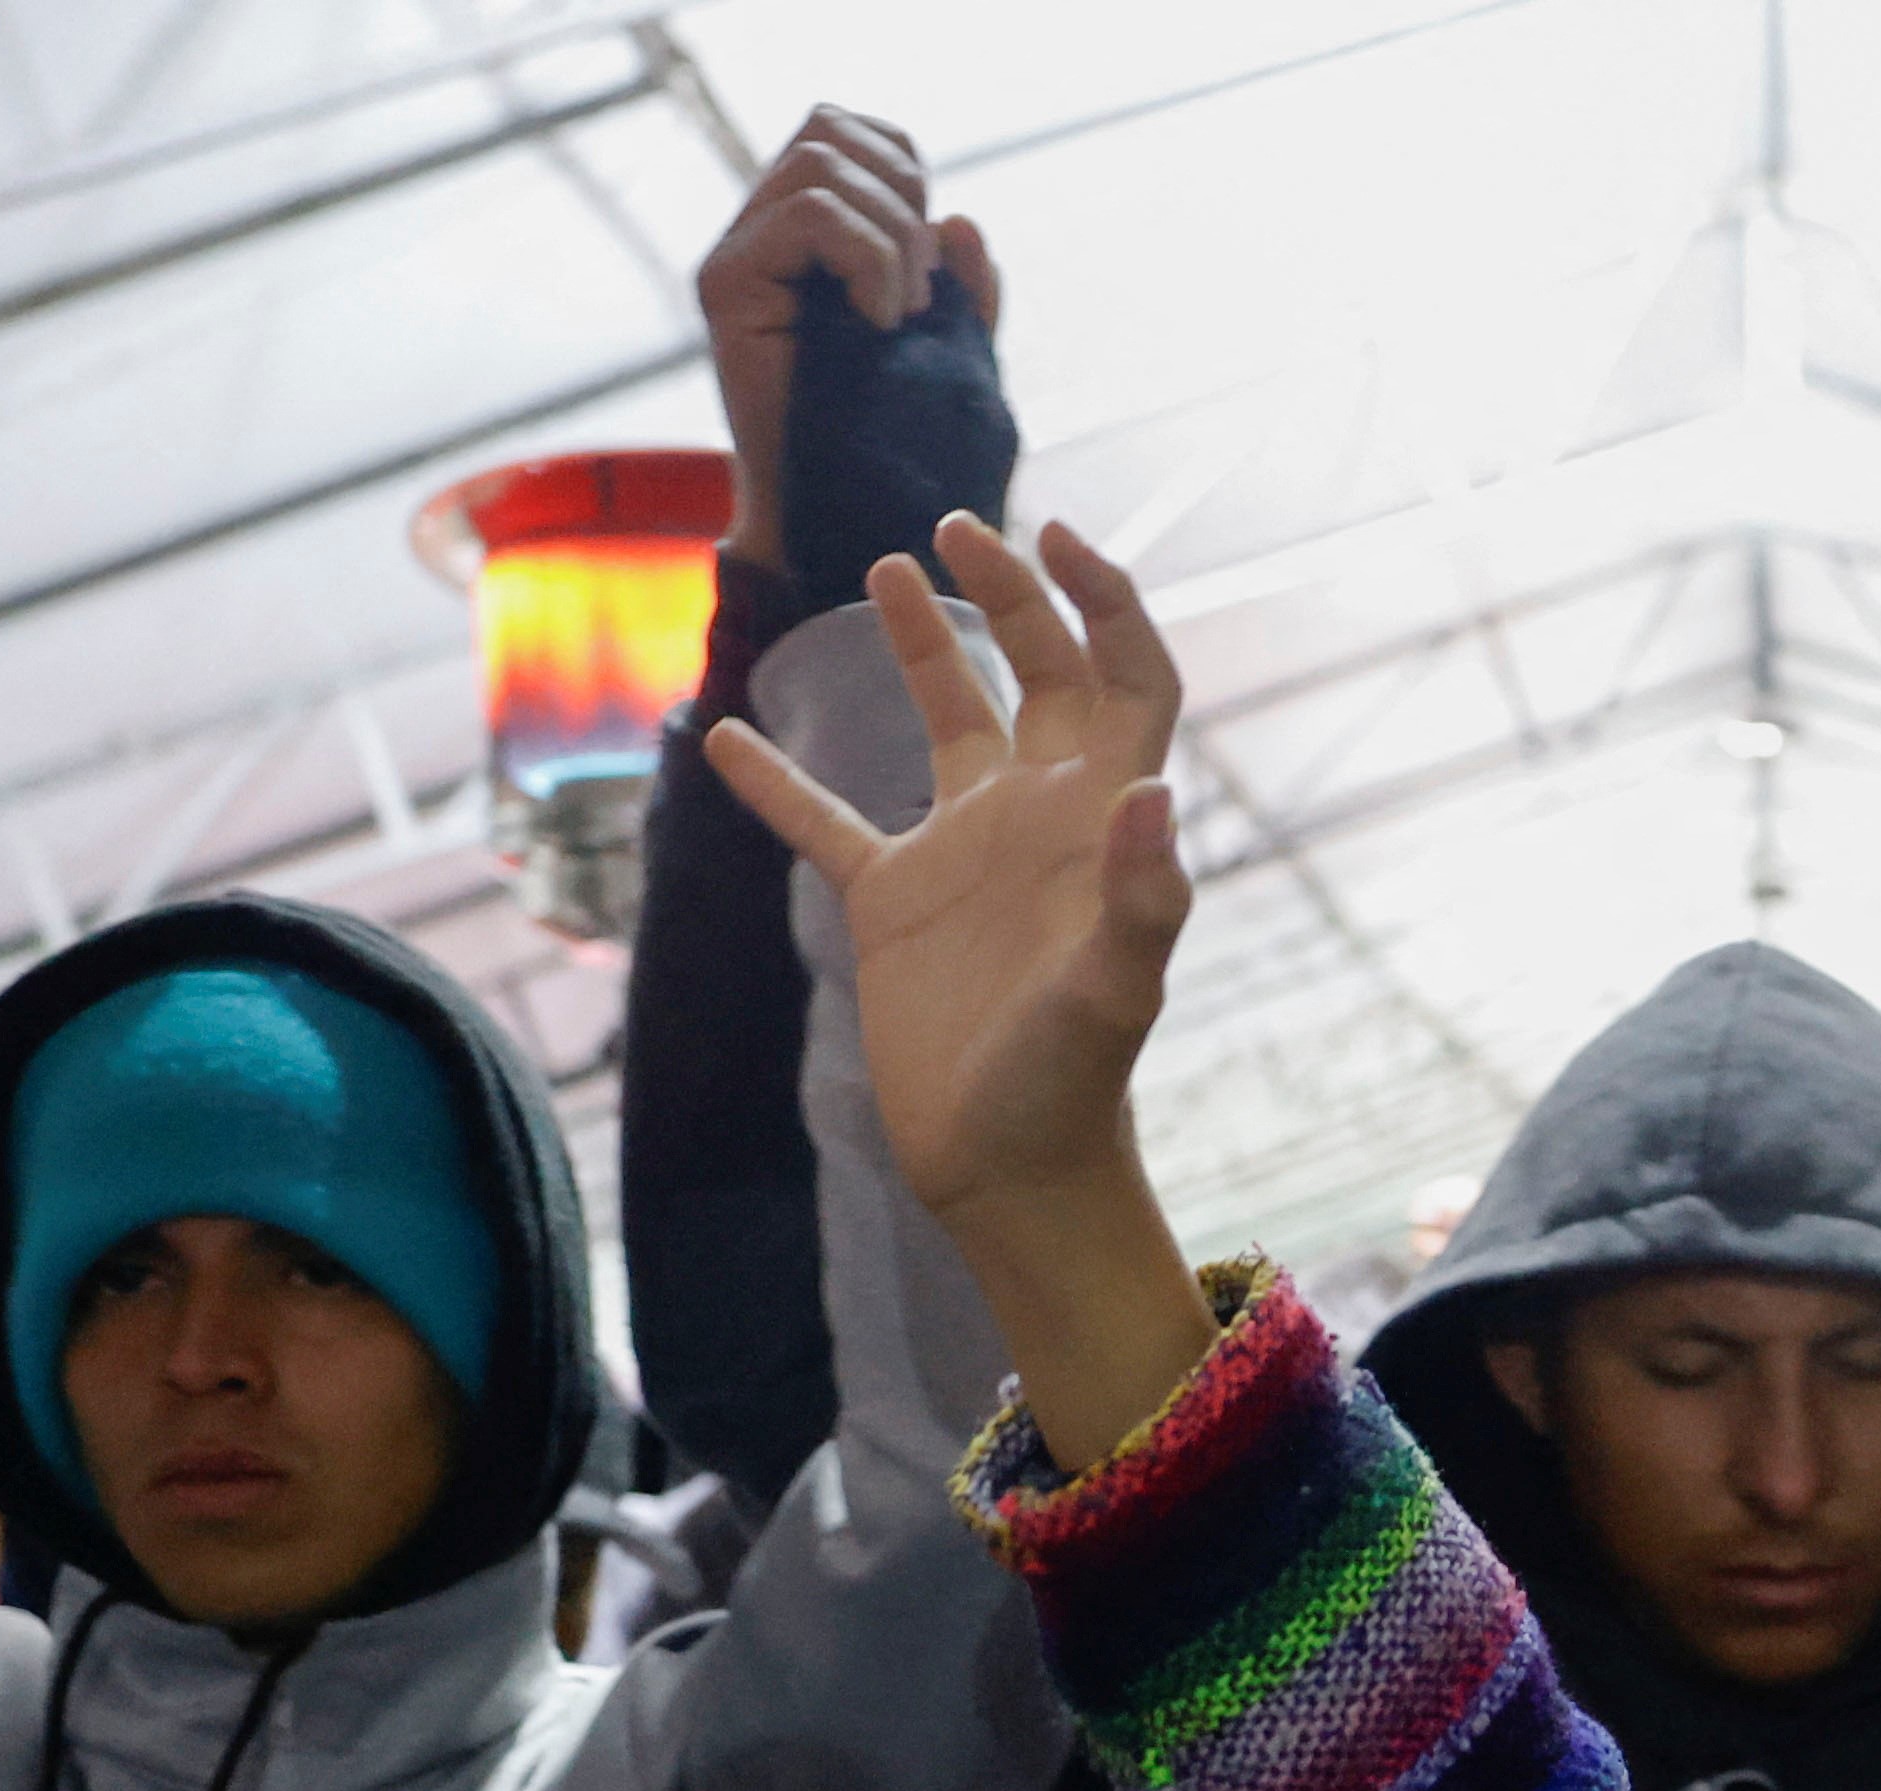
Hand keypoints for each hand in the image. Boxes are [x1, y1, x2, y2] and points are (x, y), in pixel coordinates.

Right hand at [696, 108, 999, 583]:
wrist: (853, 524)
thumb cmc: (903, 451)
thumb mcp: (957, 358)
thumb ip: (963, 291)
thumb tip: (958, 220)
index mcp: (808, 236)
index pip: (848, 131)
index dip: (905, 170)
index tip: (927, 261)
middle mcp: (759, 234)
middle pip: (826, 124)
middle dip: (900, 193)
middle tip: (915, 292)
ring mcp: (735, 257)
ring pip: (819, 161)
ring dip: (888, 236)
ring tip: (897, 318)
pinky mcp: (724, 287)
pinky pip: (808, 214)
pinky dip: (867, 260)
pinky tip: (876, 326)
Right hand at [704, 515, 1214, 1459]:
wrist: (1011, 1171)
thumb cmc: (1074, 1087)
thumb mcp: (1113, 992)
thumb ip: (1141, 896)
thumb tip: (1155, 791)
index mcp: (1099, 818)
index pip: (1126, 676)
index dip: (1104, 602)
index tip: (1052, 538)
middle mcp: (1037, 817)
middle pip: (1039, 672)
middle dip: (1009, 594)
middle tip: (952, 529)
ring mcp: (963, 852)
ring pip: (947, 719)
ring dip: (923, 643)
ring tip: (890, 566)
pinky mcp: (894, 903)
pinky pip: (827, 823)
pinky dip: (779, 782)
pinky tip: (725, 736)